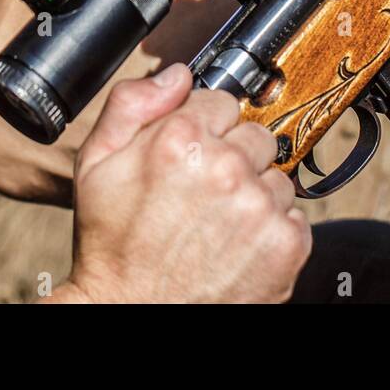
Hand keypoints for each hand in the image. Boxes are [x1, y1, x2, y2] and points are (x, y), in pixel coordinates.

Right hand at [52, 64, 310, 302]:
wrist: (130, 315)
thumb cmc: (113, 246)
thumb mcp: (95, 165)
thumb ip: (132, 105)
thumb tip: (178, 74)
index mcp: (179, 140)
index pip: (223, 102)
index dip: (206, 129)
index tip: (190, 156)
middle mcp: (226, 168)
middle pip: (255, 137)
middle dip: (233, 159)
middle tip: (201, 196)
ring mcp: (260, 207)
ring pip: (276, 178)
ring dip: (254, 195)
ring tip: (216, 226)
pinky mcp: (286, 243)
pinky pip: (294, 216)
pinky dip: (272, 231)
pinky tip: (237, 247)